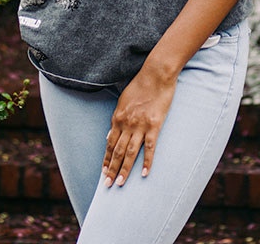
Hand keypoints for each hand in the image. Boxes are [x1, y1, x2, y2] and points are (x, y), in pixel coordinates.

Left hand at [102, 68, 176, 186]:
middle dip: (111, 169)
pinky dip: (147, 162)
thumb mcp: (123, 101)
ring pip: (130, 153)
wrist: (156, 74)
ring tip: (120, 183)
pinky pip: (150, 147)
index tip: (103, 172)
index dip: (105, 159)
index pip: (109, 144)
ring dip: (124, 169)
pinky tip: (145, 173)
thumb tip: (109, 136)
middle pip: (117, 151)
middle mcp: (126, 124)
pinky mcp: (154, 125)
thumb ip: (117, 119)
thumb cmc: (140, 85)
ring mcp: (140, 125)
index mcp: (117, 118)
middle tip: (107, 185)